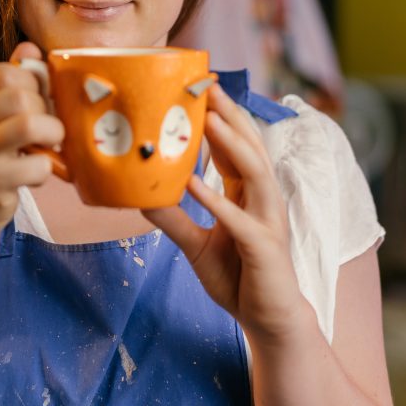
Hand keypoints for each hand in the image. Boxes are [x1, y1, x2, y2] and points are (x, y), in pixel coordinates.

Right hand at [0, 42, 63, 237]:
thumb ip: (9, 83)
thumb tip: (30, 48)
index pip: (2, 71)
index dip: (32, 81)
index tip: (38, 99)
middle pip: (18, 96)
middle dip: (45, 109)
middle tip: (48, 126)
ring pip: (29, 125)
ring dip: (52, 134)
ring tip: (50, 144)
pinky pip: (36, 164)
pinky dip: (45, 169)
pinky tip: (34, 173)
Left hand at [143, 85, 309, 344]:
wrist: (267, 320)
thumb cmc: (238, 276)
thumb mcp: (195, 243)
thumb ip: (172, 218)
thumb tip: (139, 195)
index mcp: (248, 195)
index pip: (234, 147)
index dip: (221, 117)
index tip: (200, 89)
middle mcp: (262, 200)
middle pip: (249, 147)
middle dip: (230, 114)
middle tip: (208, 85)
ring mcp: (267, 221)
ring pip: (255, 171)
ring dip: (231, 143)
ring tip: (209, 118)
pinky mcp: (263, 246)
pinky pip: (238, 219)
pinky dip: (216, 199)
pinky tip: (193, 184)